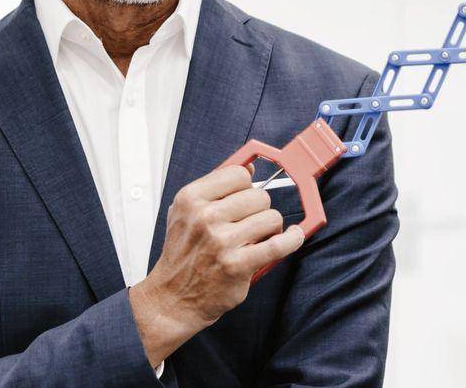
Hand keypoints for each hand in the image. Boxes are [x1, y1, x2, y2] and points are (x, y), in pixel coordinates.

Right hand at [128, 164, 306, 367]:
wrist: (173, 298)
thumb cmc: (182, 256)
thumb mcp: (185, 213)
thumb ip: (215, 188)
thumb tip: (248, 167)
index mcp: (191, 199)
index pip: (238, 174)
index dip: (246, 185)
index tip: (245, 196)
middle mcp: (205, 217)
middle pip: (259, 195)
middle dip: (259, 209)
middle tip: (250, 223)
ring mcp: (222, 241)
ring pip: (272, 217)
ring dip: (271, 228)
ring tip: (257, 238)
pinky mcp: (238, 265)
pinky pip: (279, 244)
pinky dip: (292, 239)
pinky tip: (292, 237)